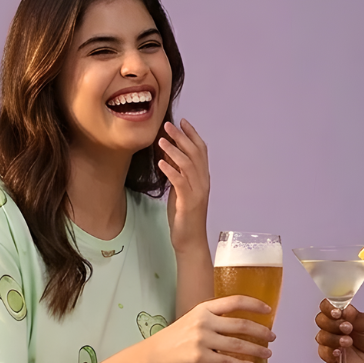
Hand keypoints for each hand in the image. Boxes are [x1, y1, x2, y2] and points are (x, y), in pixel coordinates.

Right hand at [147, 295, 273, 362]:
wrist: (156, 354)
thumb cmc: (177, 338)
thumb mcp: (193, 320)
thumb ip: (213, 319)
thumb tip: (240, 325)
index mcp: (204, 308)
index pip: (234, 301)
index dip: (254, 304)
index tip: (268, 310)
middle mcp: (204, 321)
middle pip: (241, 324)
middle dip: (261, 331)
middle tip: (272, 337)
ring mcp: (202, 339)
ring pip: (238, 344)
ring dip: (257, 349)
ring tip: (268, 353)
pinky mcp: (200, 357)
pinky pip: (228, 361)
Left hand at [159, 119, 209, 250]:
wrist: (190, 241)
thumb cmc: (183, 217)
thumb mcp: (180, 190)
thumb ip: (178, 173)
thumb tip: (168, 153)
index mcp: (203, 179)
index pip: (201, 151)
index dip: (193, 134)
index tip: (182, 121)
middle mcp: (203, 183)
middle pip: (195, 154)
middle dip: (182, 137)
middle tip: (168, 125)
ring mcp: (197, 193)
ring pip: (188, 165)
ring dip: (174, 150)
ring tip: (161, 140)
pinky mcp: (188, 203)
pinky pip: (180, 182)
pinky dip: (171, 170)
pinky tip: (160, 162)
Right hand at [314, 300, 363, 362]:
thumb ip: (355, 315)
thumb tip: (344, 308)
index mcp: (342, 315)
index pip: (327, 306)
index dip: (329, 307)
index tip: (337, 312)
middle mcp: (334, 327)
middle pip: (320, 320)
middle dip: (333, 323)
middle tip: (348, 328)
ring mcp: (330, 341)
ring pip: (321, 336)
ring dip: (334, 338)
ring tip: (349, 341)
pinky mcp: (330, 356)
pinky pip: (323, 352)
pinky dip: (330, 351)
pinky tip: (340, 351)